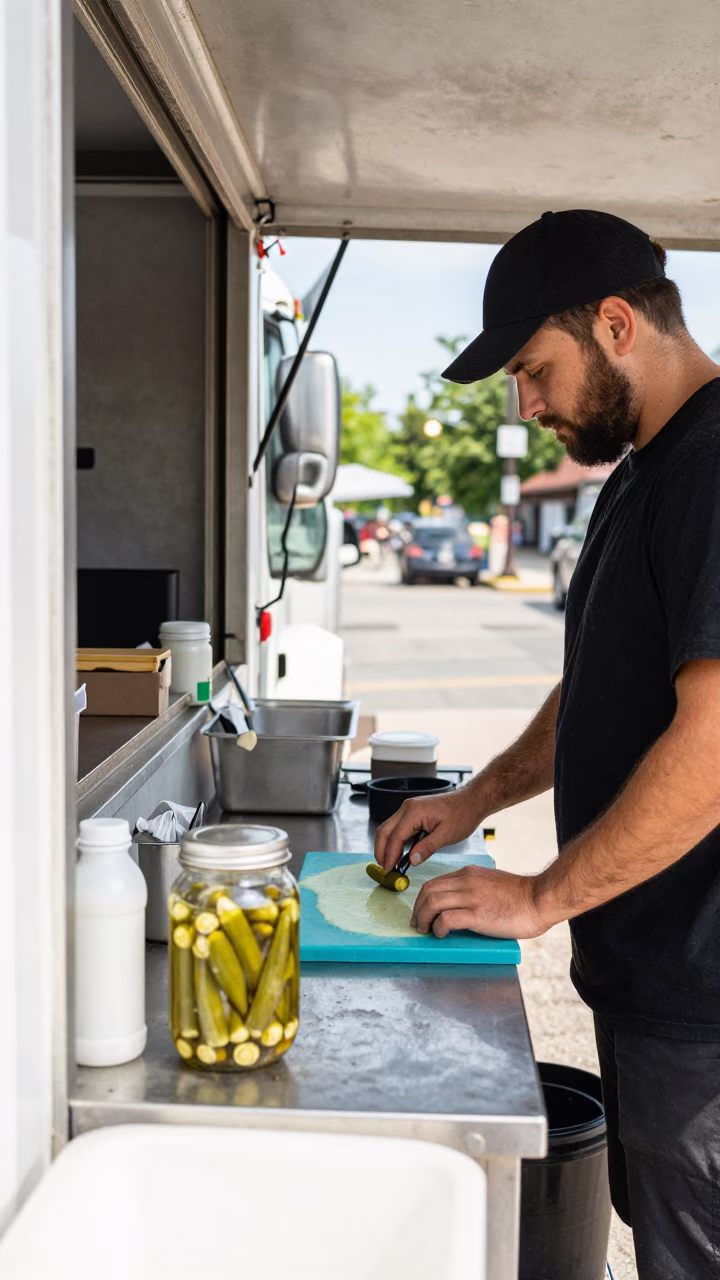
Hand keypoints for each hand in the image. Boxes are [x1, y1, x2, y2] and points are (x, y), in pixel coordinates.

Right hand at [374, 790, 482, 871]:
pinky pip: (398, 827)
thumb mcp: (446, 835)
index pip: (395, 837)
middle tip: (384, 870)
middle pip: (384, 831)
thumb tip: (411, 861)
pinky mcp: (412, 812)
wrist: (470, 801)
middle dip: (381, 851)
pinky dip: (395, 841)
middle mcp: (407, 808)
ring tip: (390, 864)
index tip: (388, 871)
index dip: (390, 856)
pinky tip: (399, 854)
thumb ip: (427, 848)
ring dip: (387, 846)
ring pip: (388, 828)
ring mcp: (408, 808)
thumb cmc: (462, 815)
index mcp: (414, 812)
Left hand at [410, 864, 550, 939]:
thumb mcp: (492, 883)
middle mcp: (466, 882)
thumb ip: (475, 889)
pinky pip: (446, 919)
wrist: (540, 898)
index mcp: (469, 874)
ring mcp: (471, 897)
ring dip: (423, 918)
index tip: (421, 912)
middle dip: (418, 909)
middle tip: (418, 924)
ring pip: (432, 903)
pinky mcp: (477, 914)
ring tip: (425, 930)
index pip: (435, 882)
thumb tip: (461, 905)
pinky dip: (438, 927)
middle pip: (428, 891)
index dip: (423, 899)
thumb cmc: (521, 896)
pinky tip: (441, 934)